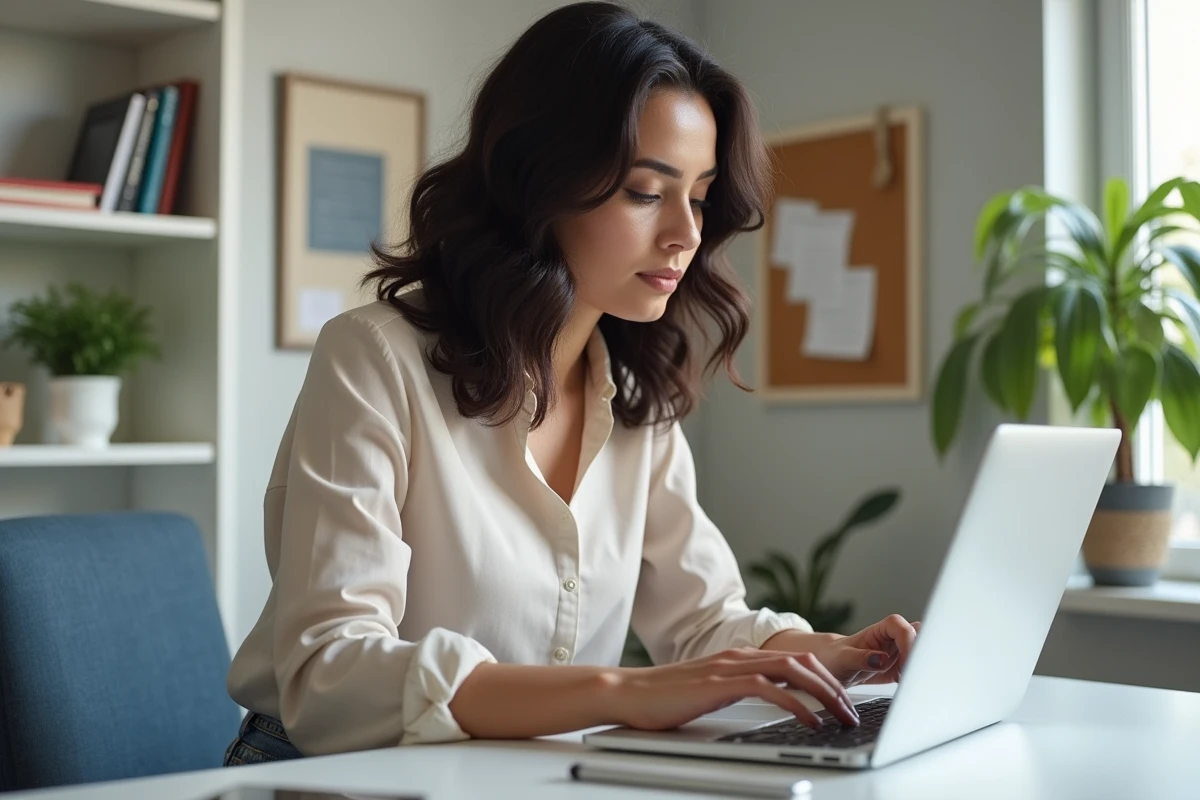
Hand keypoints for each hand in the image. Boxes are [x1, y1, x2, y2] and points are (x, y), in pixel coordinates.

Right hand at [610, 647, 861, 731]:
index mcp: (739, 656)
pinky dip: (796, 704)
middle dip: (835, 684)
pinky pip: (770, 689)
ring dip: (825, 693)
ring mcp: (730, 666)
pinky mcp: (721, 683)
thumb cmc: (664, 698)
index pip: (795, 658)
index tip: (844, 697)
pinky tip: (809, 721)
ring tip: (841, 715)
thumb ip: (738, 690)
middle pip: (804, 660)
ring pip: (793, 669)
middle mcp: (739, 655)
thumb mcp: (711, 691)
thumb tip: (770, 703)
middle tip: (853, 709)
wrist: (627, 693)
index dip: (826, 676)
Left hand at [762, 615, 920, 686]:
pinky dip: (915, 680)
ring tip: (913, 685)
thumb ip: (861, 659)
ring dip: (920, 668)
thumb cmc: (831, 658)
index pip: (900, 627)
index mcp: (878, 631)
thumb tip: (883, 659)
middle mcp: (891, 640)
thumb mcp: (841, 659)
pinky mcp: (898, 669)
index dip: (908, 642)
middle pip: (917, 637)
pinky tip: (910, 690)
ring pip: (920, 653)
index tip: (906, 665)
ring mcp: (897, 654)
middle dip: (920, 655)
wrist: (827, 668)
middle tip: (915, 677)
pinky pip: (914, 671)